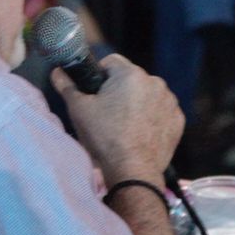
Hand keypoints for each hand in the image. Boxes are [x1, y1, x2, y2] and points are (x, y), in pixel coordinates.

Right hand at [52, 53, 183, 186]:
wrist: (133, 171)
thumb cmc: (104, 138)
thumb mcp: (79, 110)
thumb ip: (67, 86)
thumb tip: (57, 71)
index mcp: (131, 74)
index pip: (111, 62)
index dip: (99, 76)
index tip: (95, 94)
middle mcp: (155, 82)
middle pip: (131, 79)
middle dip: (120, 91)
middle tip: (107, 114)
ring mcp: (169, 102)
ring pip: (147, 95)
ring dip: (138, 104)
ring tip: (124, 126)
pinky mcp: (178, 120)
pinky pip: (161, 112)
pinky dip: (152, 118)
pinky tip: (140, 134)